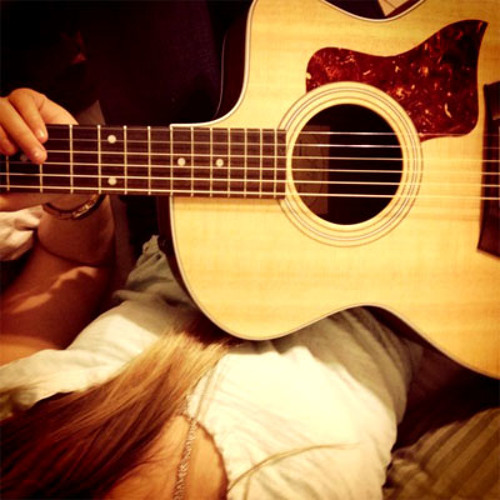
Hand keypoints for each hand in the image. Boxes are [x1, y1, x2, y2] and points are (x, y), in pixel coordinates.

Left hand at [0, 88, 85, 211]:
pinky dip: (31, 118)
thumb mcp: (15, 198)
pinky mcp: (28, 99)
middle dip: (3, 139)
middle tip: (24, 158)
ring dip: (20, 132)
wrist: (72, 173)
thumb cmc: (38, 184)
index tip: (6, 158)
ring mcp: (9, 109)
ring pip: (2, 109)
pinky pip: (21, 99)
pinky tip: (43, 136)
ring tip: (39, 153)